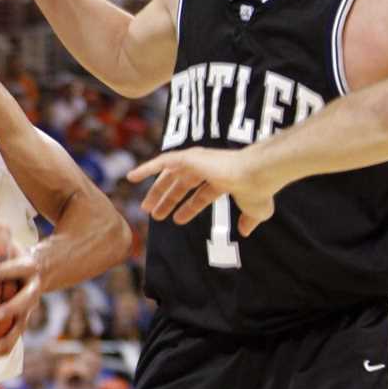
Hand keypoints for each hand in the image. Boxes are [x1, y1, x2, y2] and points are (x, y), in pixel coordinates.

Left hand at [0, 208, 42, 357]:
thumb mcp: (4, 235)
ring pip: (21, 327)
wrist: (47, 268)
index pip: (19, 268)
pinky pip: (10, 338)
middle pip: (26, 303)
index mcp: (27, 267)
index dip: (7, 271)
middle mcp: (31, 289)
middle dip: (13, 309)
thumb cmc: (14, 250)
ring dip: (8, 340)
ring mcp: (29, 309)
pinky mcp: (22, 322)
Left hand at [127, 146, 275, 235]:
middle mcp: (209, 167)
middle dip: (168, 199)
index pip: (201, 195)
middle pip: (182, 185)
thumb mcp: (256, 210)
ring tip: (145, 208)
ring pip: (170, 176)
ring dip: (157, 192)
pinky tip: (131, 177)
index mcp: (224, 178)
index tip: (177, 220)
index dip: (189, 208)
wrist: (255, 175)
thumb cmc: (257, 191)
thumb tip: (246, 231)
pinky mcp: (188, 157)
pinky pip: (161, 161)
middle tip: (154, 214)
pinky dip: (146, 167)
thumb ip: (249, 220)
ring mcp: (198, 161)